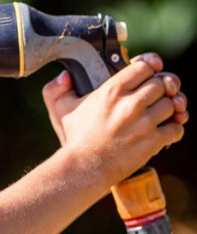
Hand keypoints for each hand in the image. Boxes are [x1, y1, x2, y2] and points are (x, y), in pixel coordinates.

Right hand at [41, 53, 187, 182]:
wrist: (85, 167)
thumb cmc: (75, 137)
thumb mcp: (62, 108)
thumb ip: (58, 88)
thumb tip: (66, 75)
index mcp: (112, 91)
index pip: (144, 66)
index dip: (149, 68)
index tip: (148, 74)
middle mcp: (131, 103)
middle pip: (163, 83)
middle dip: (161, 89)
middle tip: (155, 97)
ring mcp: (144, 123)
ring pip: (173, 104)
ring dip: (169, 108)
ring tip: (159, 114)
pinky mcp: (153, 141)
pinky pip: (176, 128)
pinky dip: (173, 129)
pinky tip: (163, 131)